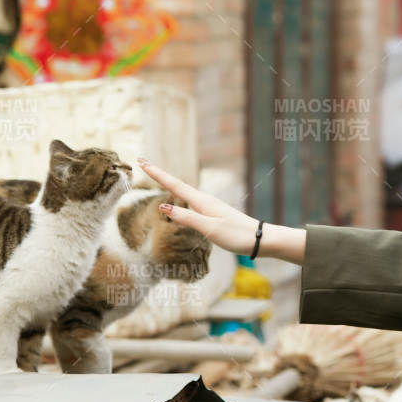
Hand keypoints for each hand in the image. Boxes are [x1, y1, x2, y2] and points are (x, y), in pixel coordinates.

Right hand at [136, 159, 260, 256]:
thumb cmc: (235, 235)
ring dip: (168, 182)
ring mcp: (209, 205)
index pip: (174, 185)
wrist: (259, 239)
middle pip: (176, 184)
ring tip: (156, 174)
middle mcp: (204, 200)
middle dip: (159, 174)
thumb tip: (164, 206)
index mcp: (202, 201)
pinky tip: (178, 194)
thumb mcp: (209, 228)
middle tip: (143, 162)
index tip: (143, 162)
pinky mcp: (213, 212)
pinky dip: (179, 193)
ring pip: (183, 190)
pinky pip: (190, 199)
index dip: (157, 174)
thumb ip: (186, 218)